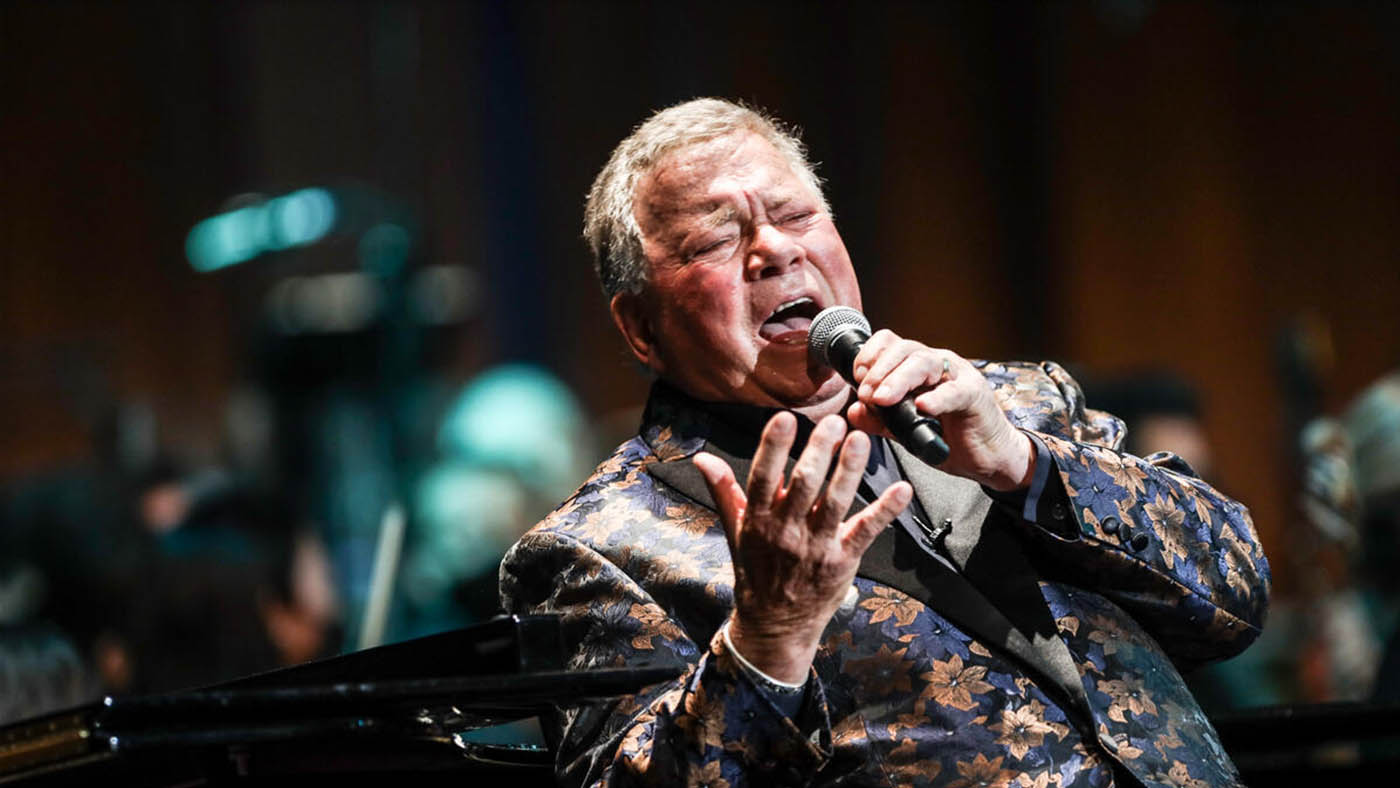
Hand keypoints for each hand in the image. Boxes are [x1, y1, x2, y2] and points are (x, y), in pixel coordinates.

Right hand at [693, 412, 910, 683]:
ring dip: (849, 470)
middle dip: (819, 450)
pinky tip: (902, 490)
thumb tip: (702, 457)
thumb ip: (723, 490)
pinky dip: (886, 510)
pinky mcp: (842, 561)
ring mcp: (816, 547)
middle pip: (804, 484)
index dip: (772, 447)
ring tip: (861, 440)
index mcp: (758, 520)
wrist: (775, 626)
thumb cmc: (756, 571)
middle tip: (833, 420)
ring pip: (835, 502)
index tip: (784, 418)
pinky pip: (866, 531)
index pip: (762, 477)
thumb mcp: (735, 531)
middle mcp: (786, 531)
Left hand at [846, 330, 1034, 491]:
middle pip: (904, 349)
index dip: (870, 355)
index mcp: (917, 368)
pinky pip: (955, 390)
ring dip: (899, 379)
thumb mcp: (905, 430)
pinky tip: (922, 406)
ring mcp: (957, 375)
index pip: (890, 343)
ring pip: (925, 363)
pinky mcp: (975, 393)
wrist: (986, 456)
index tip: (856, 377)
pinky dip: (937, 397)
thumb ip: (879, 420)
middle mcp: (936, 364)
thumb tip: (853, 411)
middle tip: (865, 394)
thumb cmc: (947, 436)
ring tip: (882, 399)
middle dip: (879, 370)